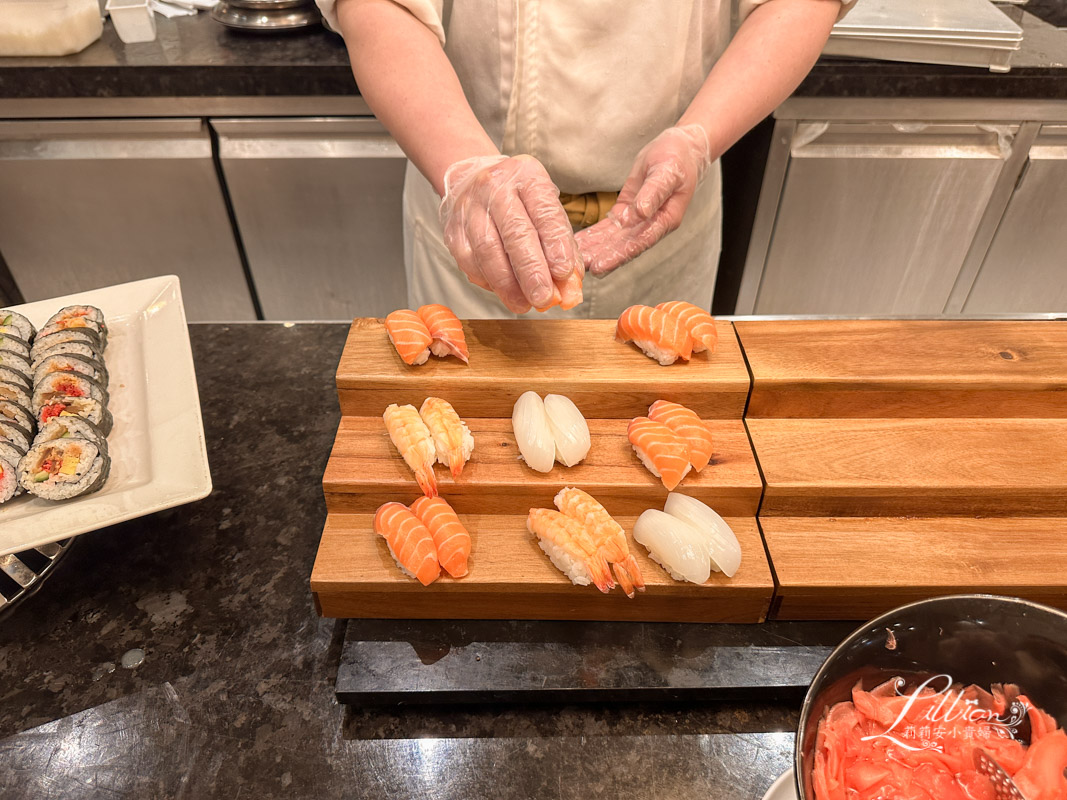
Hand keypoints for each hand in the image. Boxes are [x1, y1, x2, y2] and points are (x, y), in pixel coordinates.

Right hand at [439, 154, 581, 312]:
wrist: (472, 178)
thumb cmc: (518, 198)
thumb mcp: (546, 208)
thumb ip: (562, 246)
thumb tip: (570, 288)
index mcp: (527, 177)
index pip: (544, 212)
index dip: (555, 245)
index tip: (564, 273)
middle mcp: (496, 188)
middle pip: (514, 233)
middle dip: (531, 271)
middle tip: (544, 298)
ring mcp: (470, 208)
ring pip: (488, 251)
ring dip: (508, 284)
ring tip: (524, 304)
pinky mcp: (454, 229)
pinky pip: (470, 261)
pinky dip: (488, 282)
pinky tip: (503, 292)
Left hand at [576, 125, 711, 276]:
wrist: (681, 150)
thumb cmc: (677, 158)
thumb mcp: (667, 172)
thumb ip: (653, 193)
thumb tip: (640, 214)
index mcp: (666, 219)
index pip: (640, 242)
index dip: (619, 255)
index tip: (601, 265)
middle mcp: (651, 225)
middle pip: (624, 246)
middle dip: (602, 257)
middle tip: (580, 268)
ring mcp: (638, 220)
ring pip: (614, 239)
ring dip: (595, 249)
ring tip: (574, 259)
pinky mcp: (627, 212)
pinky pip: (609, 227)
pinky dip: (594, 234)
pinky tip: (579, 242)